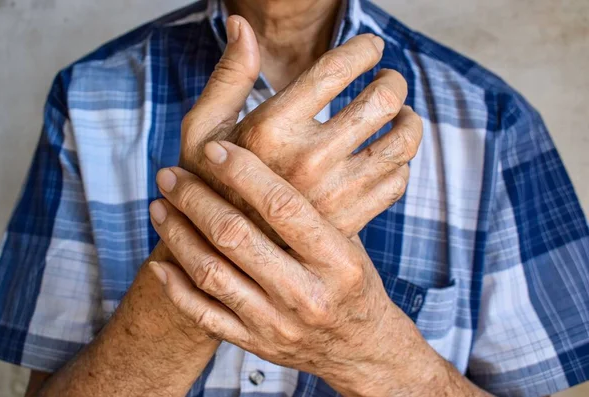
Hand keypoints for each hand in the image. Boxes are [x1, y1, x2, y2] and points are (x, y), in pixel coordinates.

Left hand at [148, 141, 454, 396]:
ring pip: (212, 274)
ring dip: (178, 235)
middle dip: (195, 199)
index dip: (243, 173)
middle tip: (170, 175)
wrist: (360, 347)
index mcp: (337, 261)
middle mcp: (306, 294)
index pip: (283, 207)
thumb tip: (262, 155)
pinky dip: (176, 287)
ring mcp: (278, 324)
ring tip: (160, 206)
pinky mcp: (256, 344)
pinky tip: (161, 261)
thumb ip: (313, 209)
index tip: (213, 149)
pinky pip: (204, 315)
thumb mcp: (350, 243)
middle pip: (235, 237)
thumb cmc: (353, 283)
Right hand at [179, 15, 420, 242]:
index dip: (364, 49)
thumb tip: (241, 24)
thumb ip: (229, 76)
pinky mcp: (349, 221)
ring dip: (409, 121)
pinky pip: (397, 182)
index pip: (336, 69)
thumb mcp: (203, 127)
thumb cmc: (211, 182)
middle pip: (381, 101)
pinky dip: (400, 163)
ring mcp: (332, 194)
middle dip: (393, 81)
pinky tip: (386, 156)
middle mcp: (306, 159)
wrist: (222, 253)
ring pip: (401, 143)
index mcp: (270, 128)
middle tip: (389, 80)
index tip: (373, 47)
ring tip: (400, 116)